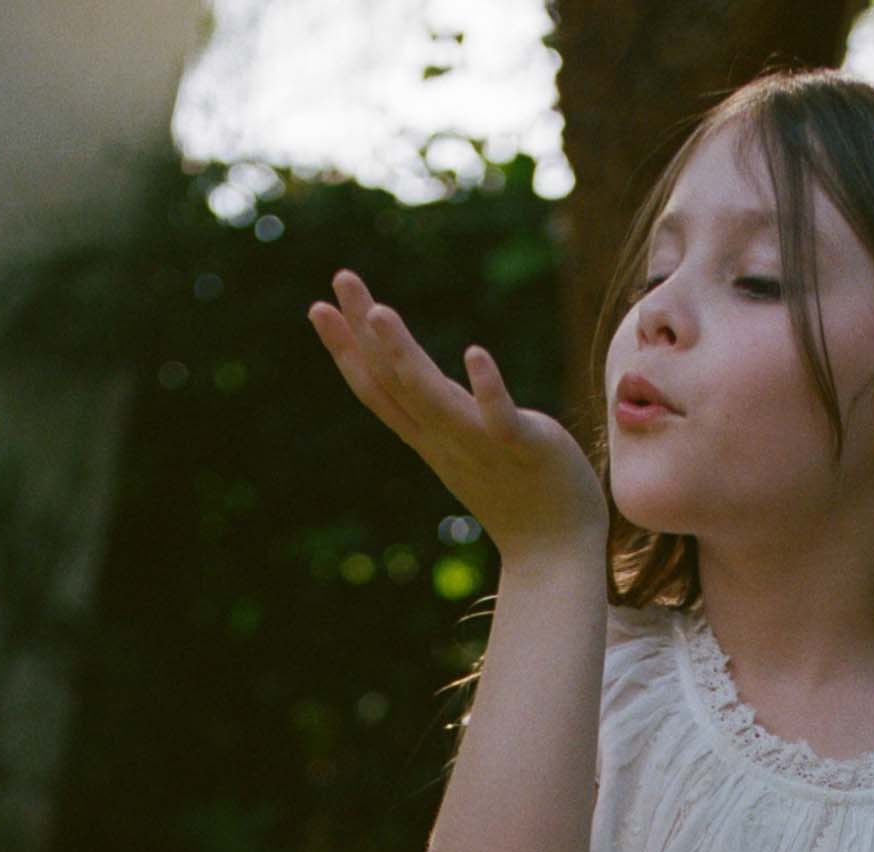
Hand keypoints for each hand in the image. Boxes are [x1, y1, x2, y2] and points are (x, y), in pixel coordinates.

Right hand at [308, 268, 608, 560]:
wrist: (555, 552)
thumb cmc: (518, 496)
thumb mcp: (467, 449)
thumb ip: (446, 416)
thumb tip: (421, 382)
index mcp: (432, 438)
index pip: (380, 391)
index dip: (347, 351)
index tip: (318, 307)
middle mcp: (448, 441)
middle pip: (396, 384)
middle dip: (364, 332)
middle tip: (341, 278)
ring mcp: (483, 446)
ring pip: (435, 400)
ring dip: (405, 356)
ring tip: (379, 312)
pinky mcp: (525, 448)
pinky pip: (500, 418)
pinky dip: (486, 388)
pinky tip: (474, 353)